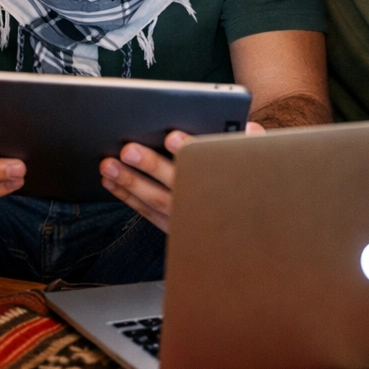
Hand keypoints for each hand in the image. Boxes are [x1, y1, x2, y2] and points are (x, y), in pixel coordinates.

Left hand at [101, 122, 264, 232]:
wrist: (249, 240)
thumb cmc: (249, 189)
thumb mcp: (259, 164)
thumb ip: (253, 144)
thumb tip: (250, 128)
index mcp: (226, 185)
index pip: (208, 166)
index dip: (190, 150)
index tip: (172, 137)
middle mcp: (205, 206)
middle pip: (175, 184)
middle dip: (150, 166)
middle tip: (128, 149)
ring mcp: (187, 220)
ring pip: (155, 201)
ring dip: (130, 183)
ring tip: (108, 165)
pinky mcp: (173, 228)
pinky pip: (148, 213)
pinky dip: (128, 197)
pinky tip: (111, 182)